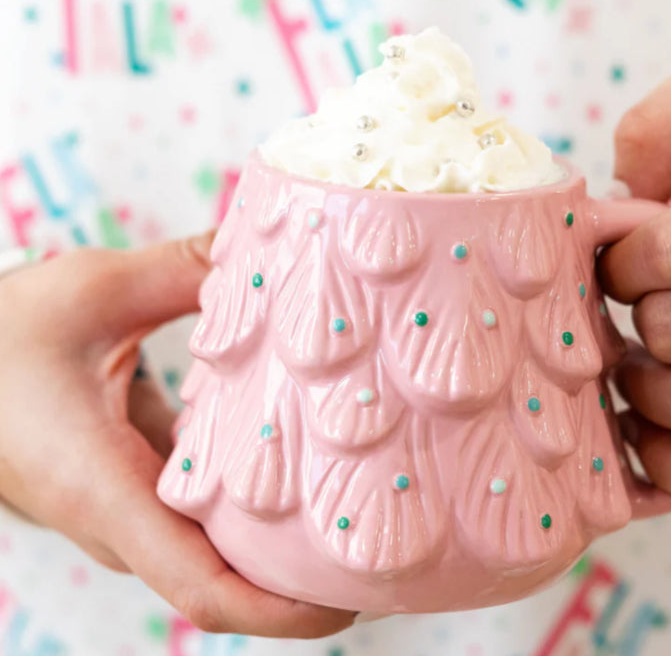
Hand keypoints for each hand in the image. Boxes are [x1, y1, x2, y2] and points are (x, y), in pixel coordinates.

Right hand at [0, 235, 353, 637]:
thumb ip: (183, 268)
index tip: (352, 603)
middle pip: (230, 578)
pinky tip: (308, 453)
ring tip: (370, 501)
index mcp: (104, 489)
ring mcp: (129, 507)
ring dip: (289, 538)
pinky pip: (205, 510)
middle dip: (308, 575)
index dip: (283, 610)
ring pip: (220, 546)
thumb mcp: (93, 290)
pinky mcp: (136, 484)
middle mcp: (121, 518)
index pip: (203, 588)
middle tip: (392, 541)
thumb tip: (266, 246)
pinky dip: (257, 497)